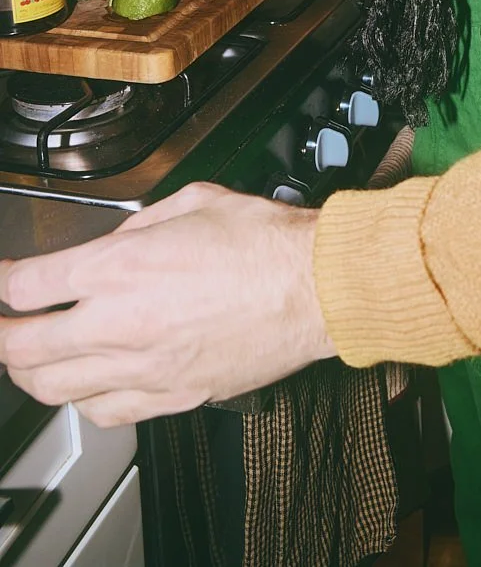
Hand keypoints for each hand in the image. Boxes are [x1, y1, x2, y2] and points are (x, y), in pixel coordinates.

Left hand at [0, 184, 333, 426]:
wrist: (315, 286)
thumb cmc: (265, 242)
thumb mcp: (190, 201)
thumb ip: (137, 225)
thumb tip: (113, 243)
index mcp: (120, 268)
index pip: (27, 286)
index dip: (3, 282)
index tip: (3, 281)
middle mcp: (121, 324)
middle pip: (24, 347)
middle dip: (2, 335)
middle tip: (3, 325)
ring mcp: (144, 368)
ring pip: (56, 389)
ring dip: (31, 373)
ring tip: (29, 358)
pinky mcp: (173, 396)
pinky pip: (105, 412)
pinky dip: (81, 401)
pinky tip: (84, 386)